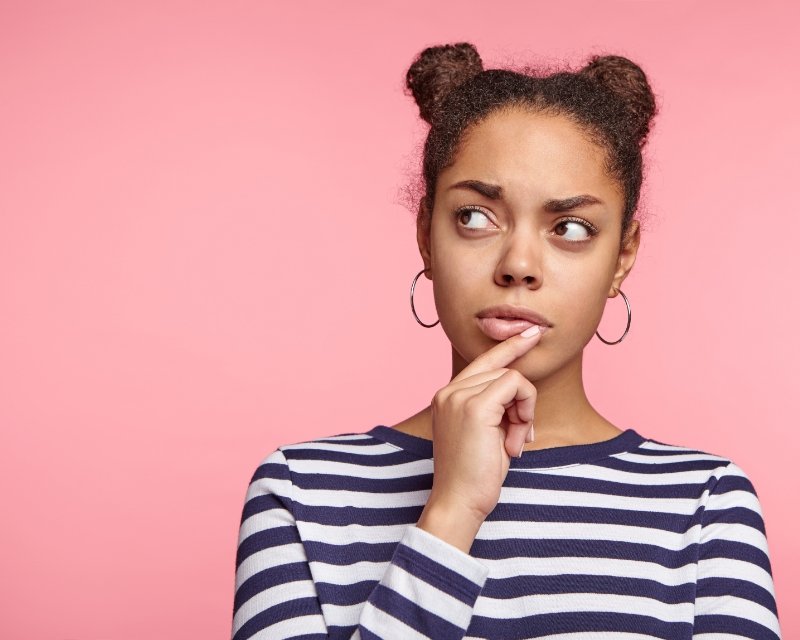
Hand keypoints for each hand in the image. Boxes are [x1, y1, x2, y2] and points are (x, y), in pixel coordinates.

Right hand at [425, 326, 541, 524]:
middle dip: (521, 403)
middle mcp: (448, 391)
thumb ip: (495, 405)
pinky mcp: (475, 406)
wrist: (459, 502)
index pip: (483, 361)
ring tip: (512, 442)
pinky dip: (526, 410)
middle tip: (517, 438)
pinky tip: (515, 439)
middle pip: (503, 369)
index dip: (510, 346)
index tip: (531, 334)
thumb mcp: (485, 432)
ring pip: (512, 377)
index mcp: (447, 396)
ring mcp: (458, 396)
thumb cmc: (475, 475)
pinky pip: (516, 385)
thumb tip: (519, 386)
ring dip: (524, 410)